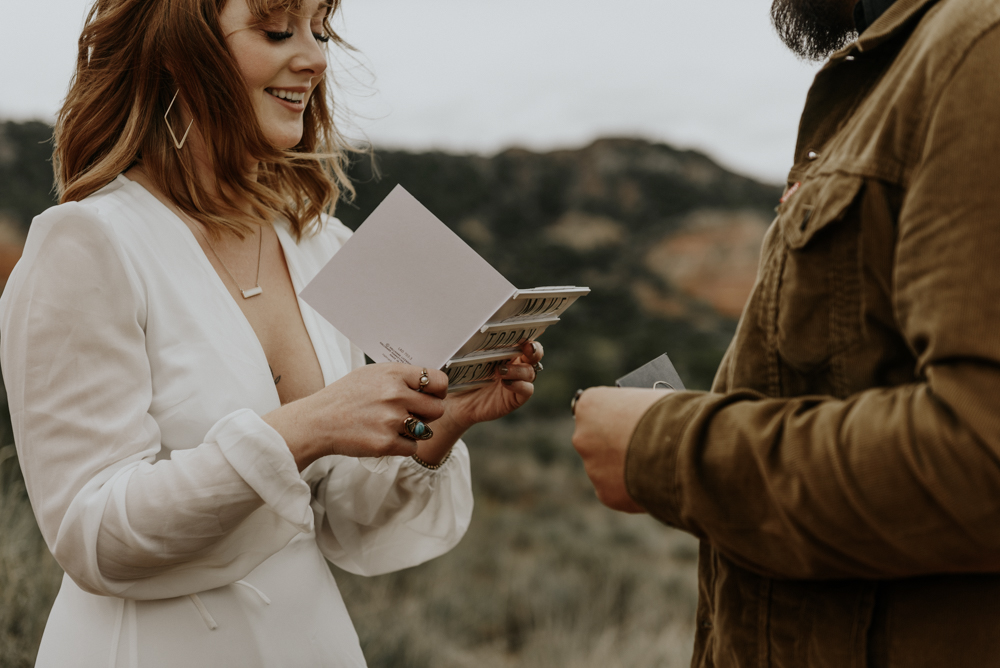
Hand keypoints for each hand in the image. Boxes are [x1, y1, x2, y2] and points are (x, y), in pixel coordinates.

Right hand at [263, 364, 449, 469]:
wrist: (318, 421)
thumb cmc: (345, 396)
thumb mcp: (372, 374)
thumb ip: (401, 377)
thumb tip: (429, 382)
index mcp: (394, 374)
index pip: (438, 382)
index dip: (438, 392)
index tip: (431, 397)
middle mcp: (395, 395)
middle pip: (438, 409)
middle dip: (428, 414)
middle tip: (412, 414)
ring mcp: (391, 420)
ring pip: (426, 430)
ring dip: (414, 431)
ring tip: (394, 426)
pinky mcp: (386, 443)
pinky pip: (412, 448)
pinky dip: (402, 446)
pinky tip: (386, 438)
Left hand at [442, 340, 543, 430]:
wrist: (455, 402)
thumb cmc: (462, 375)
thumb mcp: (468, 358)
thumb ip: (478, 345)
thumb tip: (476, 328)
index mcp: (508, 351)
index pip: (524, 339)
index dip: (528, 335)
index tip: (523, 332)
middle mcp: (516, 365)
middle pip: (535, 354)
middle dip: (534, 349)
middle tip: (527, 347)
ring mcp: (518, 381)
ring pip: (530, 372)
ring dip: (518, 370)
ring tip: (501, 370)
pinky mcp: (516, 397)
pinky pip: (527, 390)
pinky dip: (519, 385)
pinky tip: (505, 383)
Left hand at [571, 386, 670, 513]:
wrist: (683, 448)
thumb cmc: (671, 414)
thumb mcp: (649, 400)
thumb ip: (635, 412)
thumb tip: (642, 423)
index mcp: (589, 405)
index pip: (594, 408)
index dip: (615, 415)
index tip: (629, 420)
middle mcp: (583, 436)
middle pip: (597, 441)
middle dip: (616, 445)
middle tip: (643, 447)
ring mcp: (592, 468)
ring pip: (606, 469)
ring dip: (625, 469)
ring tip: (655, 468)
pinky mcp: (605, 494)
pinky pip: (617, 492)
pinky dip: (633, 490)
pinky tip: (654, 485)